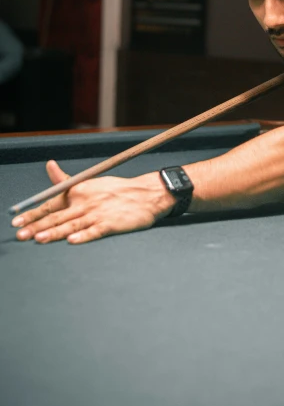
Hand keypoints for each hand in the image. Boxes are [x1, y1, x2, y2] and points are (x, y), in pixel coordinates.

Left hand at [11, 161, 174, 244]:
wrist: (145, 195)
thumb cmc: (116, 191)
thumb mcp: (90, 181)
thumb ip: (65, 180)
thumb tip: (48, 165)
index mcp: (79, 192)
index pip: (51, 203)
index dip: (33, 213)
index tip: (16, 221)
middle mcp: (86, 202)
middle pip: (57, 216)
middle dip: (36, 226)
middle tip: (20, 235)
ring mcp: (98, 214)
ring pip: (72, 225)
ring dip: (55, 232)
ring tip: (39, 239)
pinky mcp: (111, 224)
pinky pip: (95, 231)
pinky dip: (84, 236)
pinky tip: (73, 241)